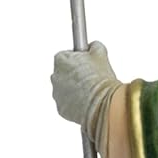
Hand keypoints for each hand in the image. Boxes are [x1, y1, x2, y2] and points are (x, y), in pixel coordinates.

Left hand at [51, 40, 121, 157]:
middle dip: (78, 79)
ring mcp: (58, 96)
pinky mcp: (63, 110)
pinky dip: (79, 107)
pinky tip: (92, 108)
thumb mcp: (102, 57)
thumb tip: (95, 46)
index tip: (91, 67)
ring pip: (68, 93)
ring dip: (79, 95)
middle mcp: (54, 77)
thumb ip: (96, 49)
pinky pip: (71, 107)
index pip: (67, 57)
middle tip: (96, 82)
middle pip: (66, 76)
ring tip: (96, 97)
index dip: (80, 62)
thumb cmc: (103, 81)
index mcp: (61, 60)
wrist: (103, 106)